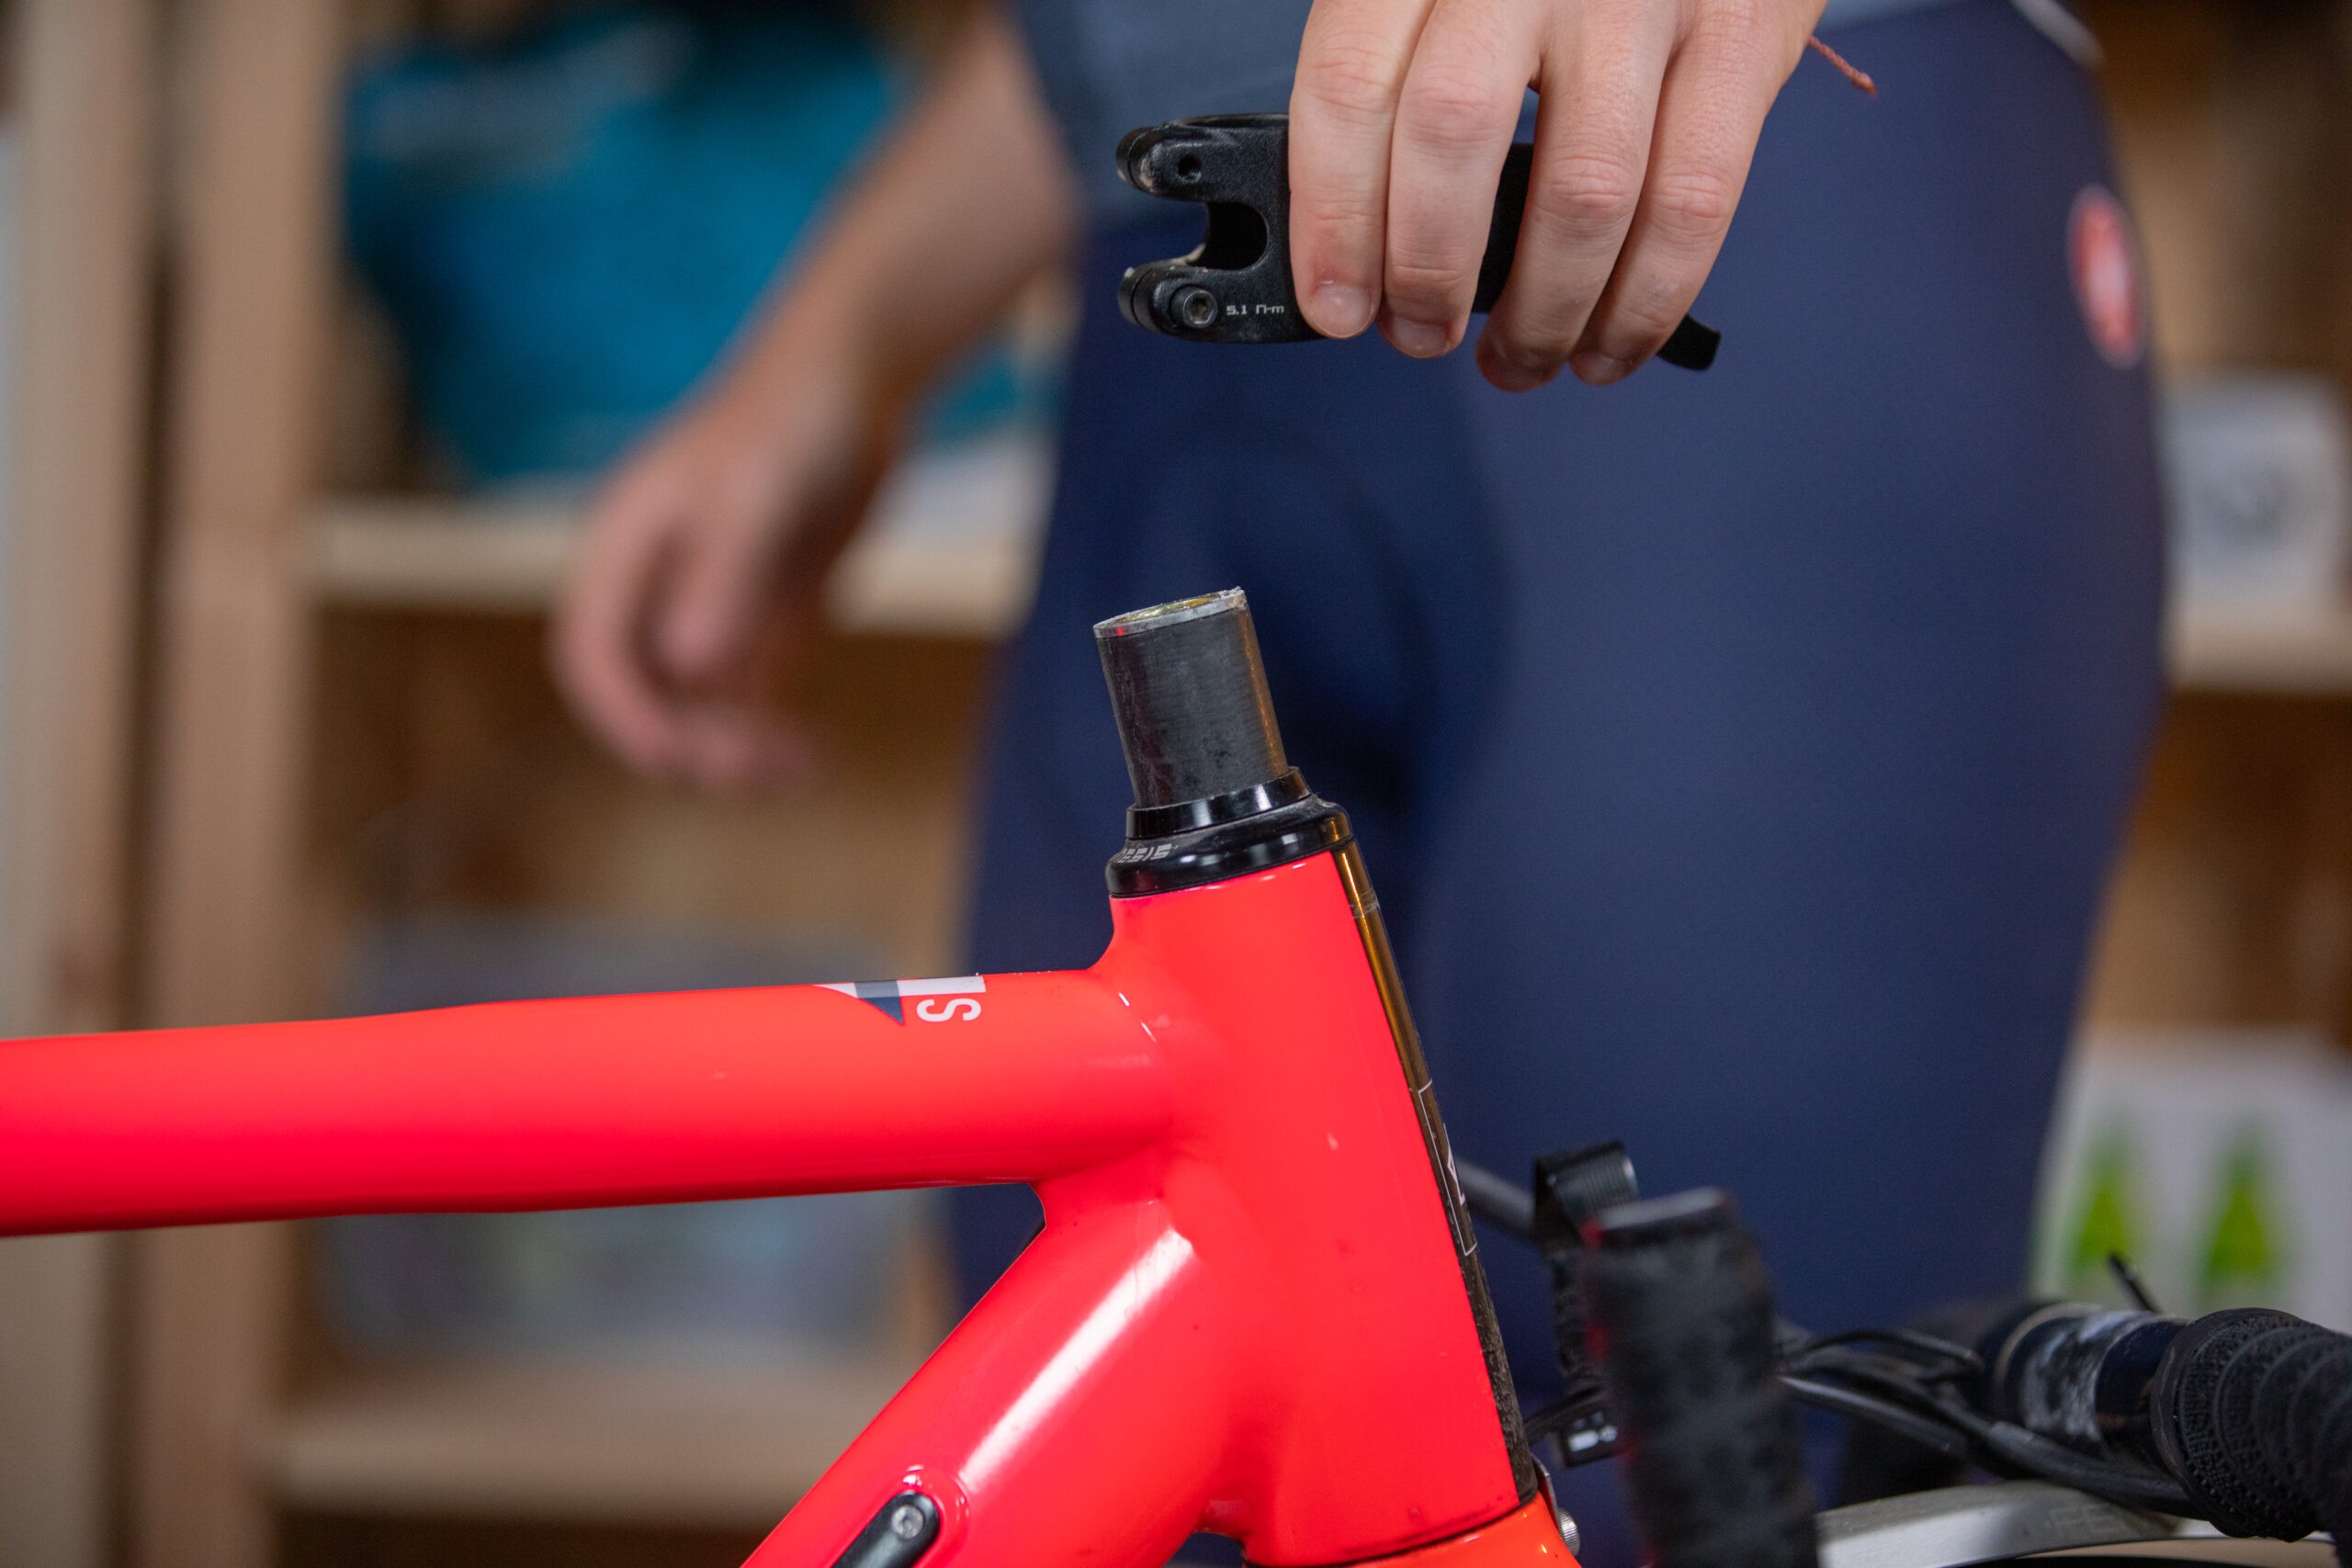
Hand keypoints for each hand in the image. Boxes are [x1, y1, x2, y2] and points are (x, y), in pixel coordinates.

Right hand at [550, 2, 1071, 792]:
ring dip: (733, 751)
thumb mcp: (759, 494)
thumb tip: (689, 669)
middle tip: (758, 766)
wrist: (857, 383)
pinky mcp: (758, 620)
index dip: (622, 715)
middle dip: (688, 740)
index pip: (592, 656)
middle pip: (642, 695)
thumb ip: (724, 576)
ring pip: (696, 709)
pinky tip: (810, 754)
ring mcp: (707, 607)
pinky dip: (768, 734)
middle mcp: (656, 587)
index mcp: (625, 551)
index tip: (678, 757)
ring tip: (797, 767)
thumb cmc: (794, 420)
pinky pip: (746, 699)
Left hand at [1287, 0, 1824, 389]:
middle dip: (1428, 273)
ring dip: (1542, 313)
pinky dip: (1644, 303)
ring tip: (1518, 361)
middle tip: (1421, 335)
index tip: (1333, 303)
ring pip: (1581, 194)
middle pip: (1451, 137)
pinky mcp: (1743, 38)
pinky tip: (1606, 344)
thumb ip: (1398, 67)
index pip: (1349, 84)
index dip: (1332, 219)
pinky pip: (1692, 202)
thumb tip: (1354, 239)